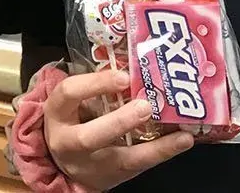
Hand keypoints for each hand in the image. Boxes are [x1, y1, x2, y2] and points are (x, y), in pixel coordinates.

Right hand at [43, 70, 192, 188]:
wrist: (65, 163)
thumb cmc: (73, 120)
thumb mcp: (73, 102)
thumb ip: (95, 87)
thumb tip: (133, 62)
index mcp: (57, 113)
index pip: (69, 93)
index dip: (95, 83)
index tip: (123, 76)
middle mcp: (69, 142)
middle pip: (90, 136)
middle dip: (119, 122)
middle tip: (146, 106)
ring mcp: (91, 164)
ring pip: (122, 160)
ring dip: (154, 147)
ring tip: (180, 134)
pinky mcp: (112, 177)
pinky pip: (139, 167)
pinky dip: (163, 153)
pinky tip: (182, 141)